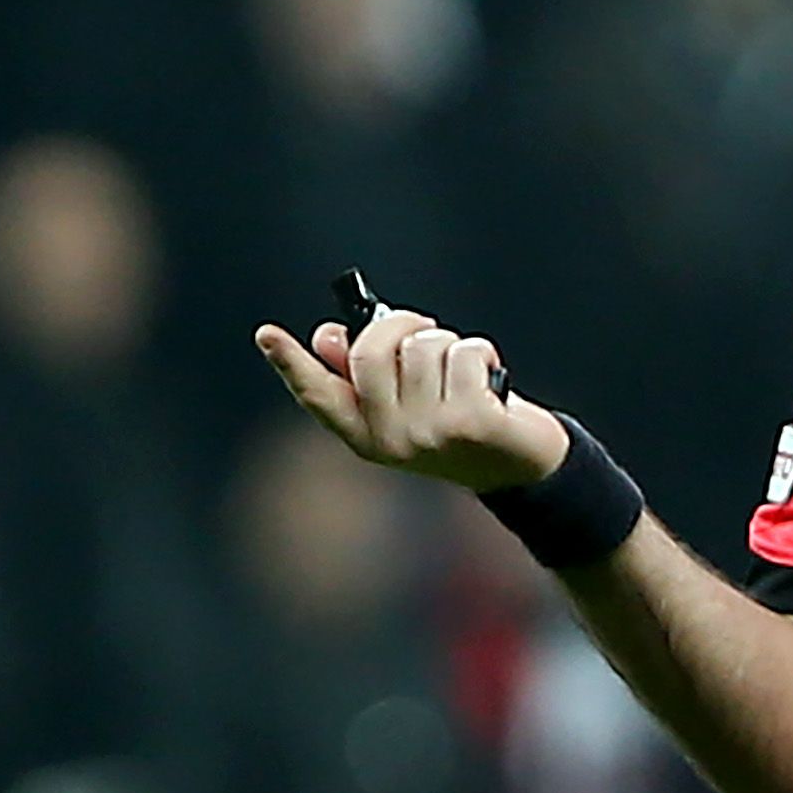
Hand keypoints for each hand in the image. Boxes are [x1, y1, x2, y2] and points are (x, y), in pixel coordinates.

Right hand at [254, 302, 568, 491]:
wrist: (525, 466)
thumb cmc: (464, 422)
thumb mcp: (413, 401)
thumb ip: (370, 373)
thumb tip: (328, 338)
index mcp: (367, 435)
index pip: (319, 395)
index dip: (291, 364)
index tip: (267, 334)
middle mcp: (391, 440)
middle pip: (371, 353)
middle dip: (401, 326)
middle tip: (425, 328)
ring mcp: (430, 434)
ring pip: (425, 346)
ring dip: (451, 344)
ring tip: (466, 373)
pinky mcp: (470, 423)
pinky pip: (465, 353)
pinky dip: (483, 353)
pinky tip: (493, 380)